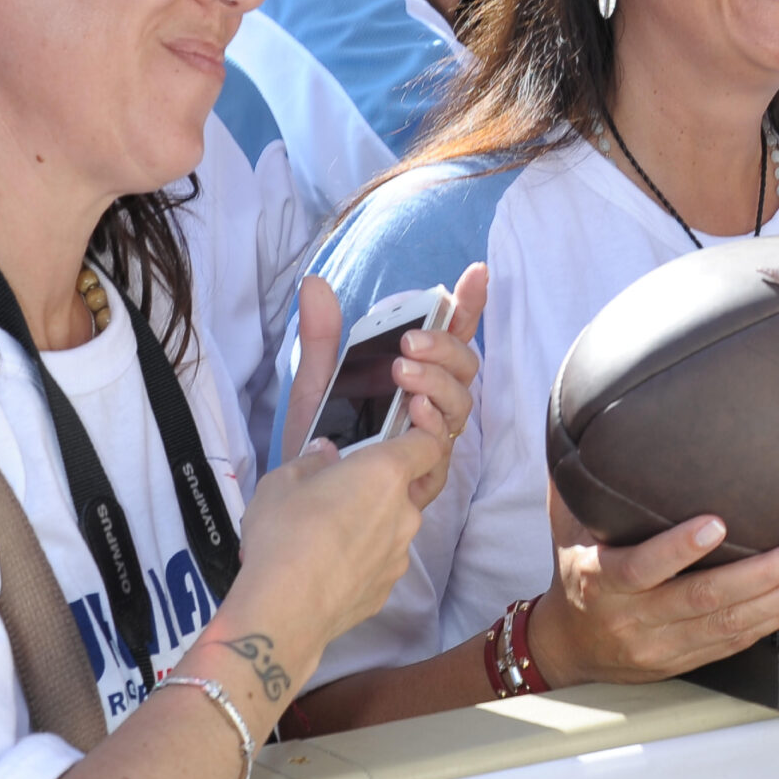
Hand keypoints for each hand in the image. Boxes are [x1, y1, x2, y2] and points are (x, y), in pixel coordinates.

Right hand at [218, 423, 442, 704]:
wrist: (284, 610)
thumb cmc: (284, 532)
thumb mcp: (281, 481)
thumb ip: (310, 463)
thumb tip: (325, 456)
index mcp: (386, 473)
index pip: (428, 445)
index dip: (419, 436)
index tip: (400, 434)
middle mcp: (405, 513)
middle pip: (405, 491)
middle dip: (377, 490)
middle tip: (337, 497)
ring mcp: (400, 555)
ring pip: (391, 529)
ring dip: (367, 527)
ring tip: (323, 539)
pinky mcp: (387, 589)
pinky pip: (378, 563)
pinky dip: (360, 560)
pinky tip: (327, 569)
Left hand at [280, 267, 485, 507]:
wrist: (303, 503)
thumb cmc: (320, 443)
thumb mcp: (316, 384)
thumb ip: (323, 337)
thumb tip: (314, 283)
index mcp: (413, 375)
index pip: (451, 335)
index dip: (468, 304)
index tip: (475, 274)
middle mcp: (431, 402)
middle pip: (465, 366)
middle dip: (445, 347)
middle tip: (411, 343)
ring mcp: (432, 436)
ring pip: (460, 401)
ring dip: (437, 382)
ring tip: (404, 375)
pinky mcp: (427, 472)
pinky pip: (443, 444)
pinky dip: (432, 423)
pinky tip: (415, 411)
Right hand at [529, 486, 778, 686]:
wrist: (569, 646)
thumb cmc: (579, 572)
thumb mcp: (568, 528)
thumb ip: (581, 483)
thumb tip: (584, 419)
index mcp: (602, 582)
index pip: (642, 568)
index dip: (679, 549)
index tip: (718, 524)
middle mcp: (634, 618)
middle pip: (703, 598)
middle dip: (761, 573)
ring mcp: (662, 645)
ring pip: (729, 624)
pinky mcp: (685, 660)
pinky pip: (736, 642)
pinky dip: (774, 619)